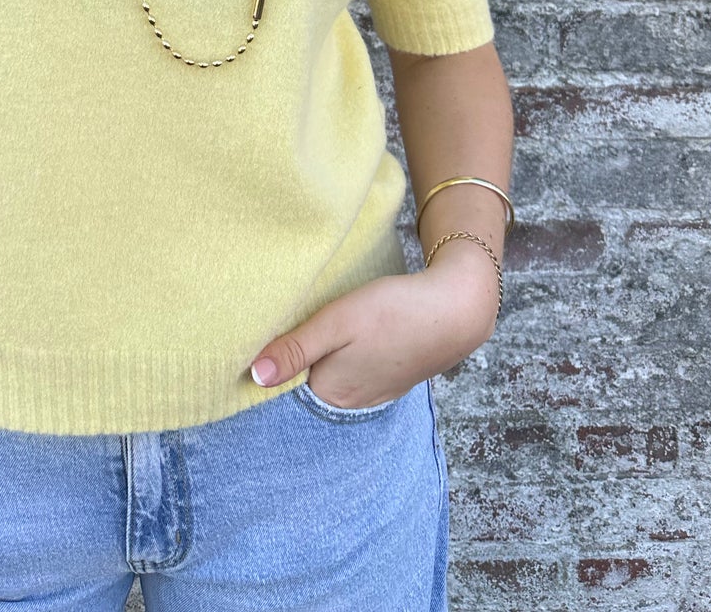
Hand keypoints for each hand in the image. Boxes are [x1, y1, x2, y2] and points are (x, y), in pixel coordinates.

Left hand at [246, 246, 498, 408]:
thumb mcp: (338, 322)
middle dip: (293, 365)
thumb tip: (254, 376)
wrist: (457, 308)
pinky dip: (345, 359)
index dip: (271, 369)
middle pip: (308, 387)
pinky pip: (356, 373)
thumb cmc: (394, 312)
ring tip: (307, 334)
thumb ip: (296, 349)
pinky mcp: (391, 376)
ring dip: (320, 360)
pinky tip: (346, 340)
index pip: (286, 391)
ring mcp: (375, 392)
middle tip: (277, 334)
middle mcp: (352, 402)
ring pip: (333, 378)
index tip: (256, 348)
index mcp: (333, 393)